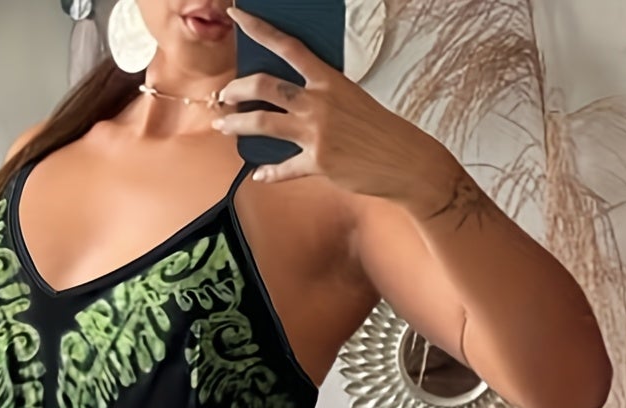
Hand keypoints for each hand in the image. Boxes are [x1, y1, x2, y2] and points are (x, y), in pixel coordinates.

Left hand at [216, 5, 459, 209]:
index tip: (237, 16)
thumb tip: (289, 96)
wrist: (403, 159)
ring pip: (262, 123)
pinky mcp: (318, 163)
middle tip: (225, 94)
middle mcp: (319, 102)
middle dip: (236, 89)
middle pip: (264, 86)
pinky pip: (283, 168)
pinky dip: (269, 173)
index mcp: (328, 79)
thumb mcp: (350, 97)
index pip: (287, 46)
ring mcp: (316, 133)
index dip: (259, 29)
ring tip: (223, 124)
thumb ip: (320, 93)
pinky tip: (259, 173)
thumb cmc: (377, 129)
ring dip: (236, 124)